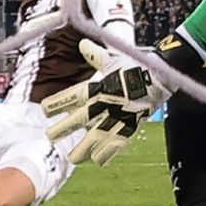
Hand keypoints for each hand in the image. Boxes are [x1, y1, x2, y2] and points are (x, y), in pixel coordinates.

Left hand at [41, 40, 171, 165]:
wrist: (161, 74)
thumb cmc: (134, 65)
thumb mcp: (114, 59)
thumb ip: (96, 56)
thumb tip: (82, 44)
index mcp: (101, 85)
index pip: (75, 95)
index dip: (60, 102)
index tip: (44, 109)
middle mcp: (108, 101)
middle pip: (83, 117)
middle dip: (66, 127)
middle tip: (50, 136)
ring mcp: (121, 114)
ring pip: (99, 134)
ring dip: (85, 147)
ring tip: (72, 158)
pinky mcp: (133, 124)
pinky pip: (120, 140)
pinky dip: (109, 151)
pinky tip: (98, 160)